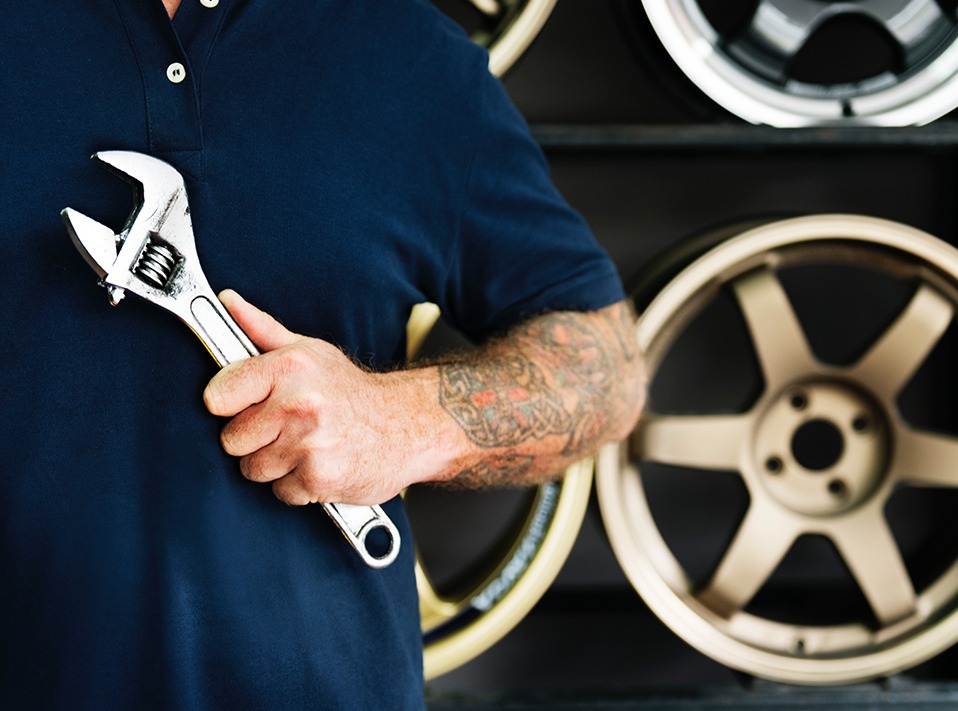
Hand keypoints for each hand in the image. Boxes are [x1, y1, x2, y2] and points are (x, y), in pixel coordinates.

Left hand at [203, 290, 425, 505]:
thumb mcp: (310, 352)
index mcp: (290, 367)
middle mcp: (298, 403)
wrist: (408, 425)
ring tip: (304, 446)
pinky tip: (318, 464)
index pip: (217, 396)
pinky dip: (298, 485)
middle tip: (286, 427)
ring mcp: (308, 443)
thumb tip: (226, 301)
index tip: (251, 404)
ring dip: (275, 464)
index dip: (231, 404)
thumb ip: (262, 330)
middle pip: (232, 438)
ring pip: (253, 468)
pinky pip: (280, 491)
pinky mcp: (318, 478)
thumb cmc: (351, 392)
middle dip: (255, 438)